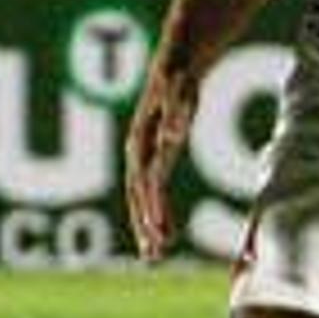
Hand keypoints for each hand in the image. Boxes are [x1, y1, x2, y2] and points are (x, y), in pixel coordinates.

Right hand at [122, 70, 198, 261]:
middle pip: (139, 196)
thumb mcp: (180, 91)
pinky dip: (156, 211)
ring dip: (149, 223)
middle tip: (154, 256)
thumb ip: (174, 114)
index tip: (158, 237)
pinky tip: (164, 230)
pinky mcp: (153, 154)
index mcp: (142, 141)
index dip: (151, 210)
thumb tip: (170, 137)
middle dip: (145, 226)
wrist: (178, 61)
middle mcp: (138, 151)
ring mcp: (144, 153)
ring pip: (143, 196)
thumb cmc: (180, 76)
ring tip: (157, 252)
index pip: (145, 184)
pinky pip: (151, 189)